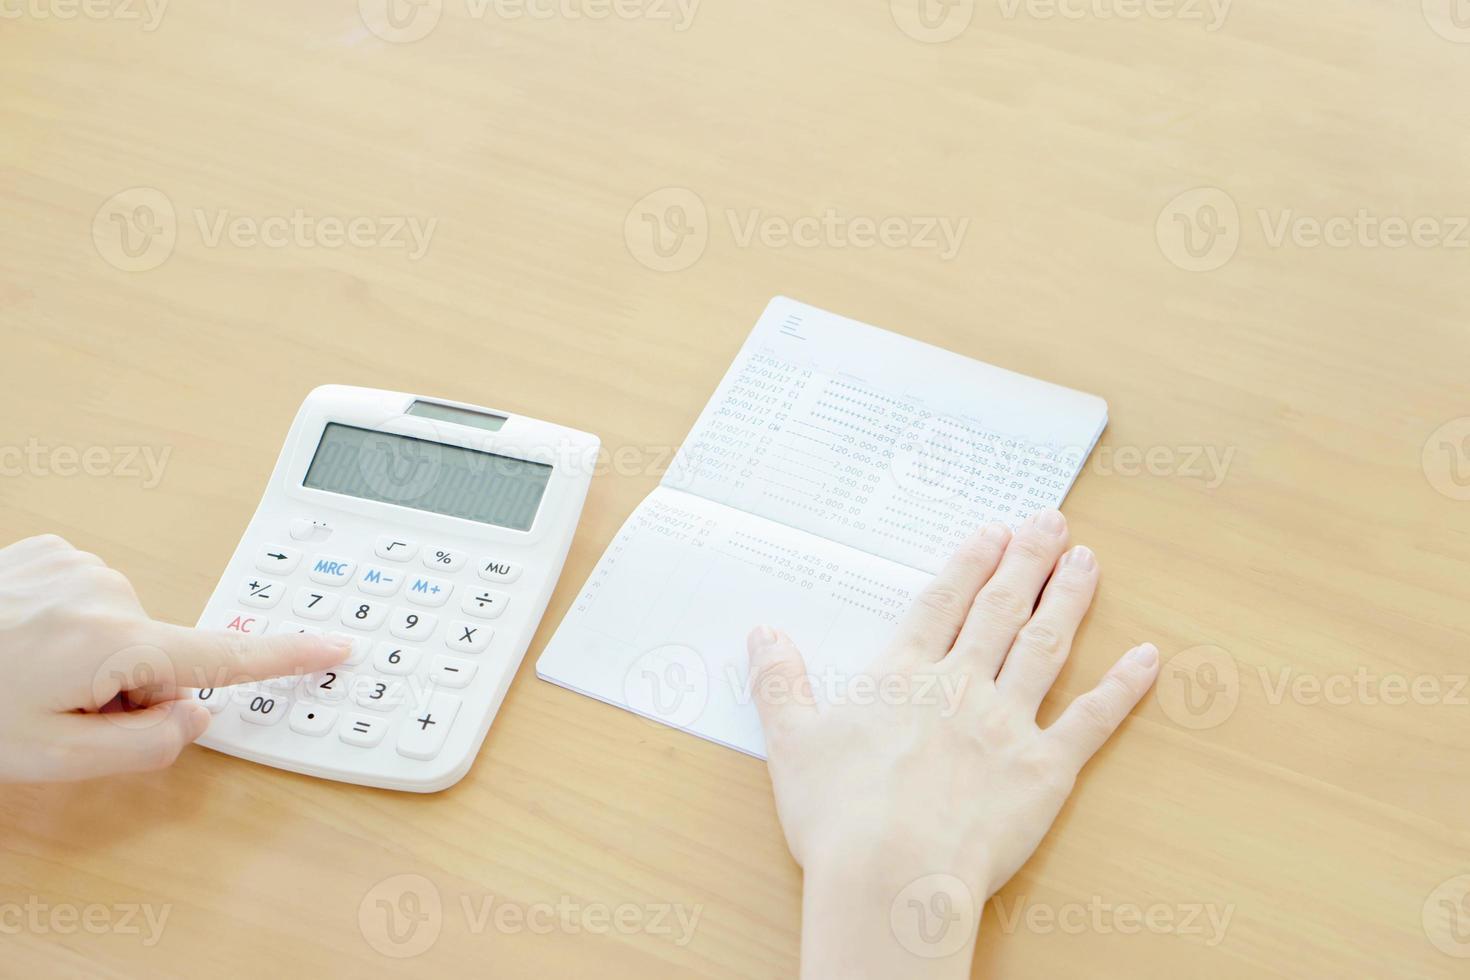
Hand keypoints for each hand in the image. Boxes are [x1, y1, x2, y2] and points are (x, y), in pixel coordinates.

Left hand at [0, 534, 351, 782]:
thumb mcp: (53, 760)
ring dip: (97, 658)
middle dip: (131, 689)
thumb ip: (145, 747)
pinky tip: (25, 639)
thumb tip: (197, 713)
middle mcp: (108, 591)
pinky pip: (93, 596)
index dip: (287, 656)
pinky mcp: (52, 549)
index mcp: (116, 643)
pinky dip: (72, 624)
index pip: (224, 656)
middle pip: (163, 654)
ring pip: (125, 627)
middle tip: (63, 711)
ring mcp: (78, 563)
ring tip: (31, 674)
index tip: (337, 645)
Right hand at [746, 510, 1159, 978]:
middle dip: (1025, 562)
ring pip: (1045, 647)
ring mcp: (1006, 723)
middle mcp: (960, 686)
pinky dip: (1122, 689)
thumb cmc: (838, 817)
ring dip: (1068, 600)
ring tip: (1086, 561)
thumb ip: (779, 683)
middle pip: (999, 610)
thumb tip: (762, 634)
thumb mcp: (791, 743)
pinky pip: (1091, 721)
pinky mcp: (1043, 769)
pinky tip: (1147, 659)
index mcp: (902, 676)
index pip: (940, 604)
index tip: (991, 532)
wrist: (892, 876)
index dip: (967, 564)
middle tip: (1051, 521)